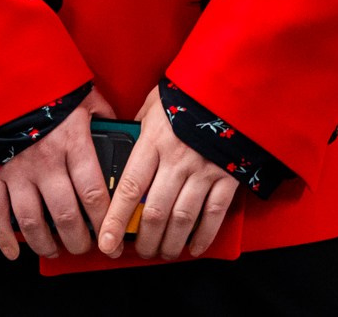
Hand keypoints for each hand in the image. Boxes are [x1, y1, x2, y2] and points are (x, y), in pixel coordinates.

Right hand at [0, 87, 114, 260]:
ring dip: (46, 243)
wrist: (1, 79)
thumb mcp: (83, 96)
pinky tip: (14, 251)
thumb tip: (120, 129)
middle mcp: (45, 160)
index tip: (112, 236)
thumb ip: (103, 115)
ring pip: (33, 221)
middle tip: (85, 247)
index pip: (94, 192)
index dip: (105, 221)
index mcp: (72, 141)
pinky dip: (4, 237)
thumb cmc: (46, 89)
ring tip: (55, 250)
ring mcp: (17, 170)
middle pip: (66, 215)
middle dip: (79, 239)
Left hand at [100, 88, 239, 260]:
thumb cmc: (188, 93)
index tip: (106, 242)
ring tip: (163, 252)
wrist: (231, 85)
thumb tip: (121, 147)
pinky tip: (194, 247)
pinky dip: (203, 236)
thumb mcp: (154, 104)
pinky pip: (214, 215)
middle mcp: (178, 159)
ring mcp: (205, 169)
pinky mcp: (228, 176)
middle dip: (144, 239)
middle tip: (139, 250)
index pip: (130, 188)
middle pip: (155, 212)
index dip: (115, 220)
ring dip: (170, 243)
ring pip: (182, 219)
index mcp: (155, 140)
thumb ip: (137, 129)